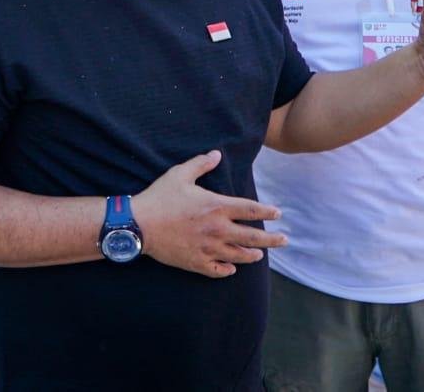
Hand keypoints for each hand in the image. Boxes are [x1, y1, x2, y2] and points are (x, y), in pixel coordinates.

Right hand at [132, 150, 286, 278]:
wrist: (139, 225)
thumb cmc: (160, 197)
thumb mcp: (180, 174)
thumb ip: (201, 163)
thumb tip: (216, 154)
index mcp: (216, 207)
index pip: (250, 209)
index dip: (267, 211)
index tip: (278, 214)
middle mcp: (217, 230)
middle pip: (252, 237)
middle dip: (271, 239)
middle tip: (284, 240)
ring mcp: (208, 249)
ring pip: (238, 256)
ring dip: (251, 255)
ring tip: (259, 254)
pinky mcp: (196, 262)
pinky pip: (218, 270)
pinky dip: (227, 270)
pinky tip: (232, 268)